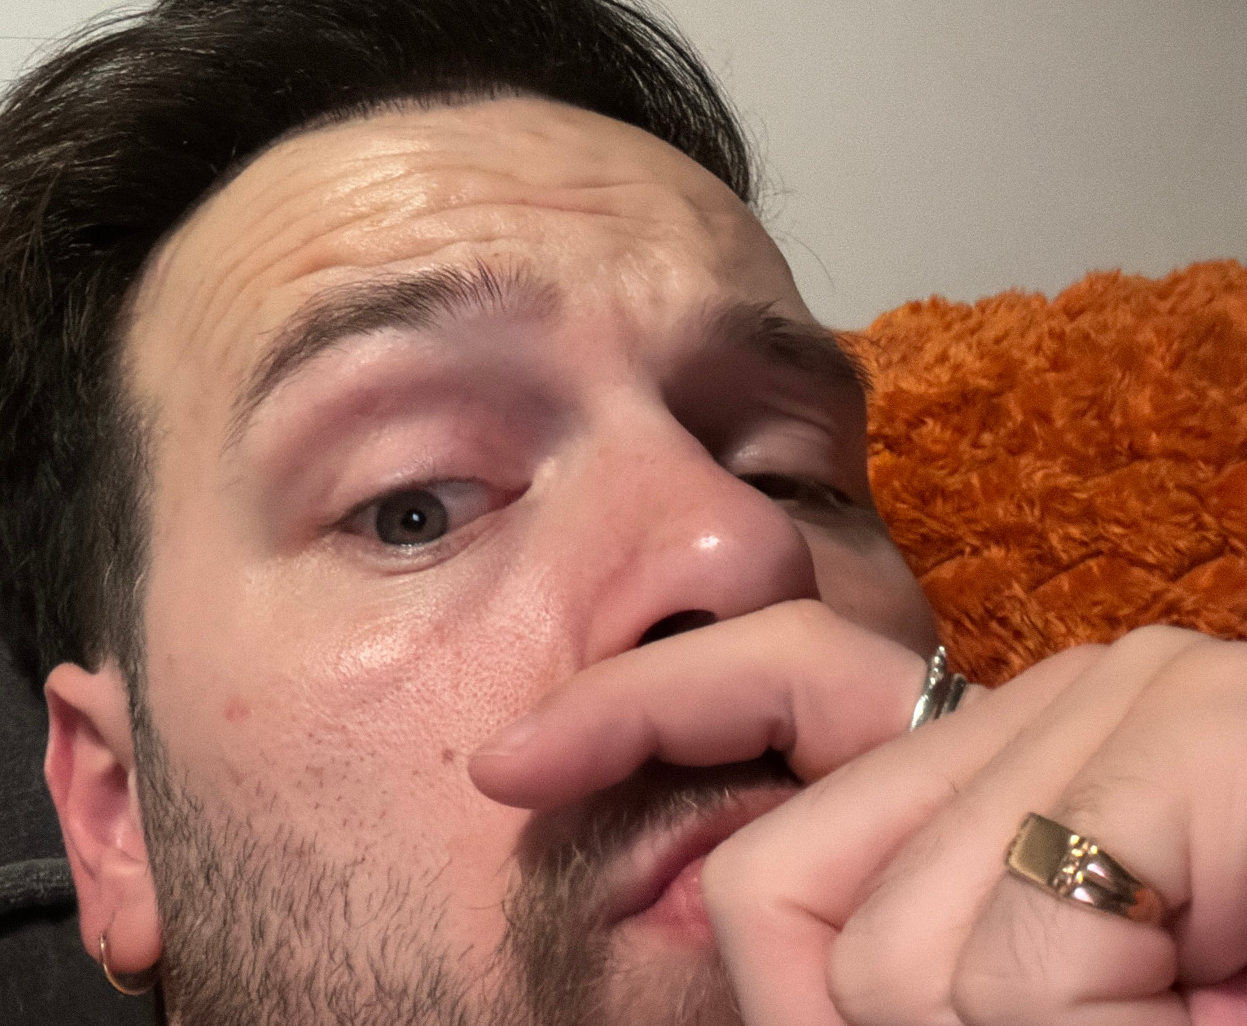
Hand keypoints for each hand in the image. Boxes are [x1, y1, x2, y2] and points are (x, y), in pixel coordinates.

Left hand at [468, 600, 1246, 1023]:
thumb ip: (946, 957)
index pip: (771, 708)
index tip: (515, 776)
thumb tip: (762, 968)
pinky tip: (1206, 1014)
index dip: (636, 734)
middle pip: (806, 897)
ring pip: (902, 970)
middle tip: (1093, 1019)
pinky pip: (1021, 986)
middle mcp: (1069, 700)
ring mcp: (1136, 718)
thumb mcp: (1081, 974)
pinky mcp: (1200, 761)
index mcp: (1028, 746)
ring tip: (1177, 1006)